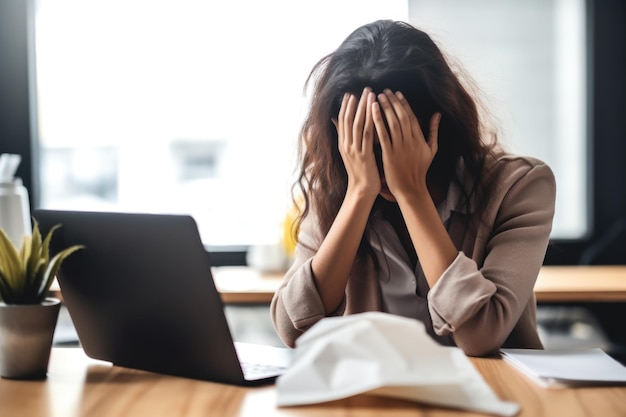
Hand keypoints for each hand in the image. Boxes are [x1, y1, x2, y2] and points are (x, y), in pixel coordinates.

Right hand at [333, 87, 379, 201]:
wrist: (362, 190)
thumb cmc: (360, 172)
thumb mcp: (350, 154)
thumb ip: (347, 139)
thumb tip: (340, 125)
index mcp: (342, 145)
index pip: (342, 121)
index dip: (346, 106)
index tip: (351, 94)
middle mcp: (346, 145)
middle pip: (349, 119)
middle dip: (356, 103)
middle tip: (363, 89)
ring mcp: (354, 150)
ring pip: (357, 123)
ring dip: (364, 107)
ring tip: (370, 94)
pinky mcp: (364, 154)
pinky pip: (367, 134)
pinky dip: (370, 120)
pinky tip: (376, 111)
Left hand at [372, 89, 441, 198]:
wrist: (411, 188)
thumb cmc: (420, 170)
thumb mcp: (431, 150)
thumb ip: (433, 131)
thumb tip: (437, 114)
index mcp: (420, 139)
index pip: (411, 117)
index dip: (404, 104)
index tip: (397, 93)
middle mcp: (410, 141)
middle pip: (401, 117)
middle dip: (393, 102)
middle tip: (385, 91)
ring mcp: (400, 148)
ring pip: (392, 123)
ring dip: (385, 108)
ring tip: (378, 97)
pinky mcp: (389, 154)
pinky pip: (383, 135)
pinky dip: (378, 122)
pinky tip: (372, 112)